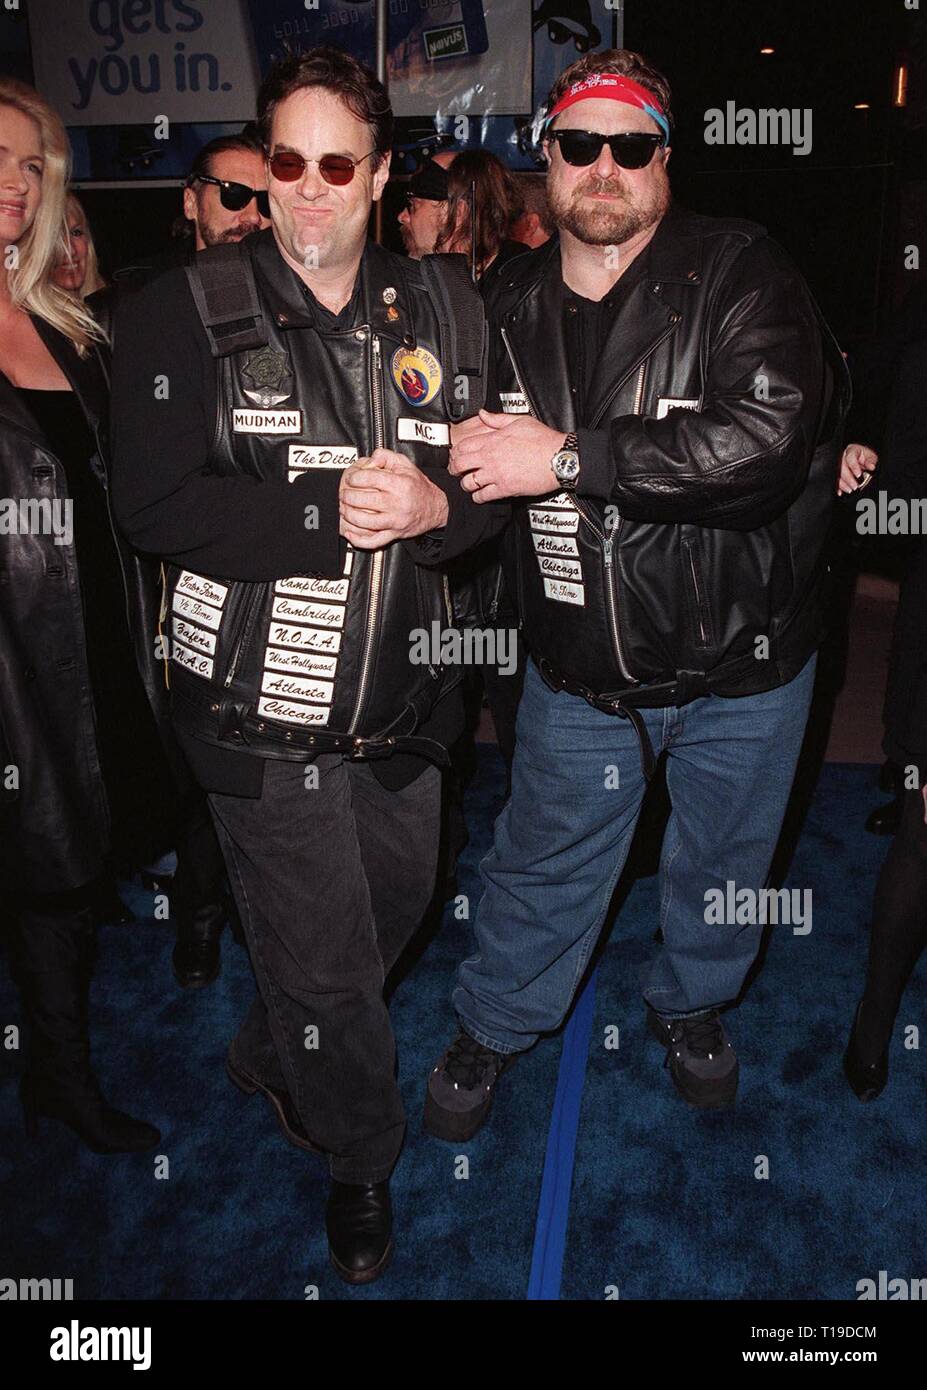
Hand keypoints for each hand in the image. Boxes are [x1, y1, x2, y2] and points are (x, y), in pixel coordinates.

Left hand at [338, 448, 448, 547]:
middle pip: (363, 500)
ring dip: (349, 515)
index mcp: (399, 484)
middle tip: (344, 493)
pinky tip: (350, 532)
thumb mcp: (406, 464)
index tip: (351, 478)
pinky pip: (373, 541)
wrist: (435, 508)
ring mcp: (394, 521)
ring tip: (344, 508)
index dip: (354, 477)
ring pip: (365, 521)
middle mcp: (396, 503)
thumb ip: (386, 456)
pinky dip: (358, 539)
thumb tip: (371, 458)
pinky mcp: (394, 534)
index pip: (369, 479)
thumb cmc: (418, 487)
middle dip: (348, 496)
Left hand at [448, 408, 566, 502]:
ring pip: (469, 483)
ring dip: (466, 484)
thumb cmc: (543, 440)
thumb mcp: (520, 421)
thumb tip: (483, 414)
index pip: (463, 446)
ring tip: (469, 484)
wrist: (559, 458)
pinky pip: (483, 496)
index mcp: (493, 440)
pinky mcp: (505, 488)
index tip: (457, 455)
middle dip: (455, 469)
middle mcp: (491, 457)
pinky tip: (481, 495)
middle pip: (460, 465)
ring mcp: (497, 474)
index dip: (456, 452)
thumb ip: (498, 419)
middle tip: (457, 471)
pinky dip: (478, 497)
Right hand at [837, 442, 877, 495]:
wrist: (860, 457)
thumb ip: (871, 461)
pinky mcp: (836, 472)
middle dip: (848, 478)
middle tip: (855, 486)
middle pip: (841, 467)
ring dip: (842, 484)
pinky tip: (840, 492)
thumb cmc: (866, 457)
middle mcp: (842, 457)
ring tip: (850, 490)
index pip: (850, 458)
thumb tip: (871, 466)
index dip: (854, 467)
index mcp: (851, 451)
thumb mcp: (871, 457)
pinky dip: (837, 487)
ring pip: (836, 474)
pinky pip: (834, 480)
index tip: (858, 475)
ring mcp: (838, 464)